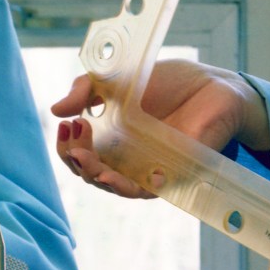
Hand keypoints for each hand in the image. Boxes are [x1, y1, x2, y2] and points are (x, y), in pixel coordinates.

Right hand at [51, 61, 269, 199]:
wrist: (213, 84)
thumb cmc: (169, 82)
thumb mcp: (118, 78)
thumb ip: (87, 89)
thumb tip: (56, 110)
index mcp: (111, 139)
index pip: (80, 153)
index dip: (67, 145)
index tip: (68, 123)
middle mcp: (127, 159)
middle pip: (91, 173)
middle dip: (75, 159)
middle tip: (74, 133)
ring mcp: (148, 169)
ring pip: (114, 186)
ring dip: (95, 175)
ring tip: (84, 159)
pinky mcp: (172, 176)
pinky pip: (145, 191)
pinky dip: (125, 187)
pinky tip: (110, 175)